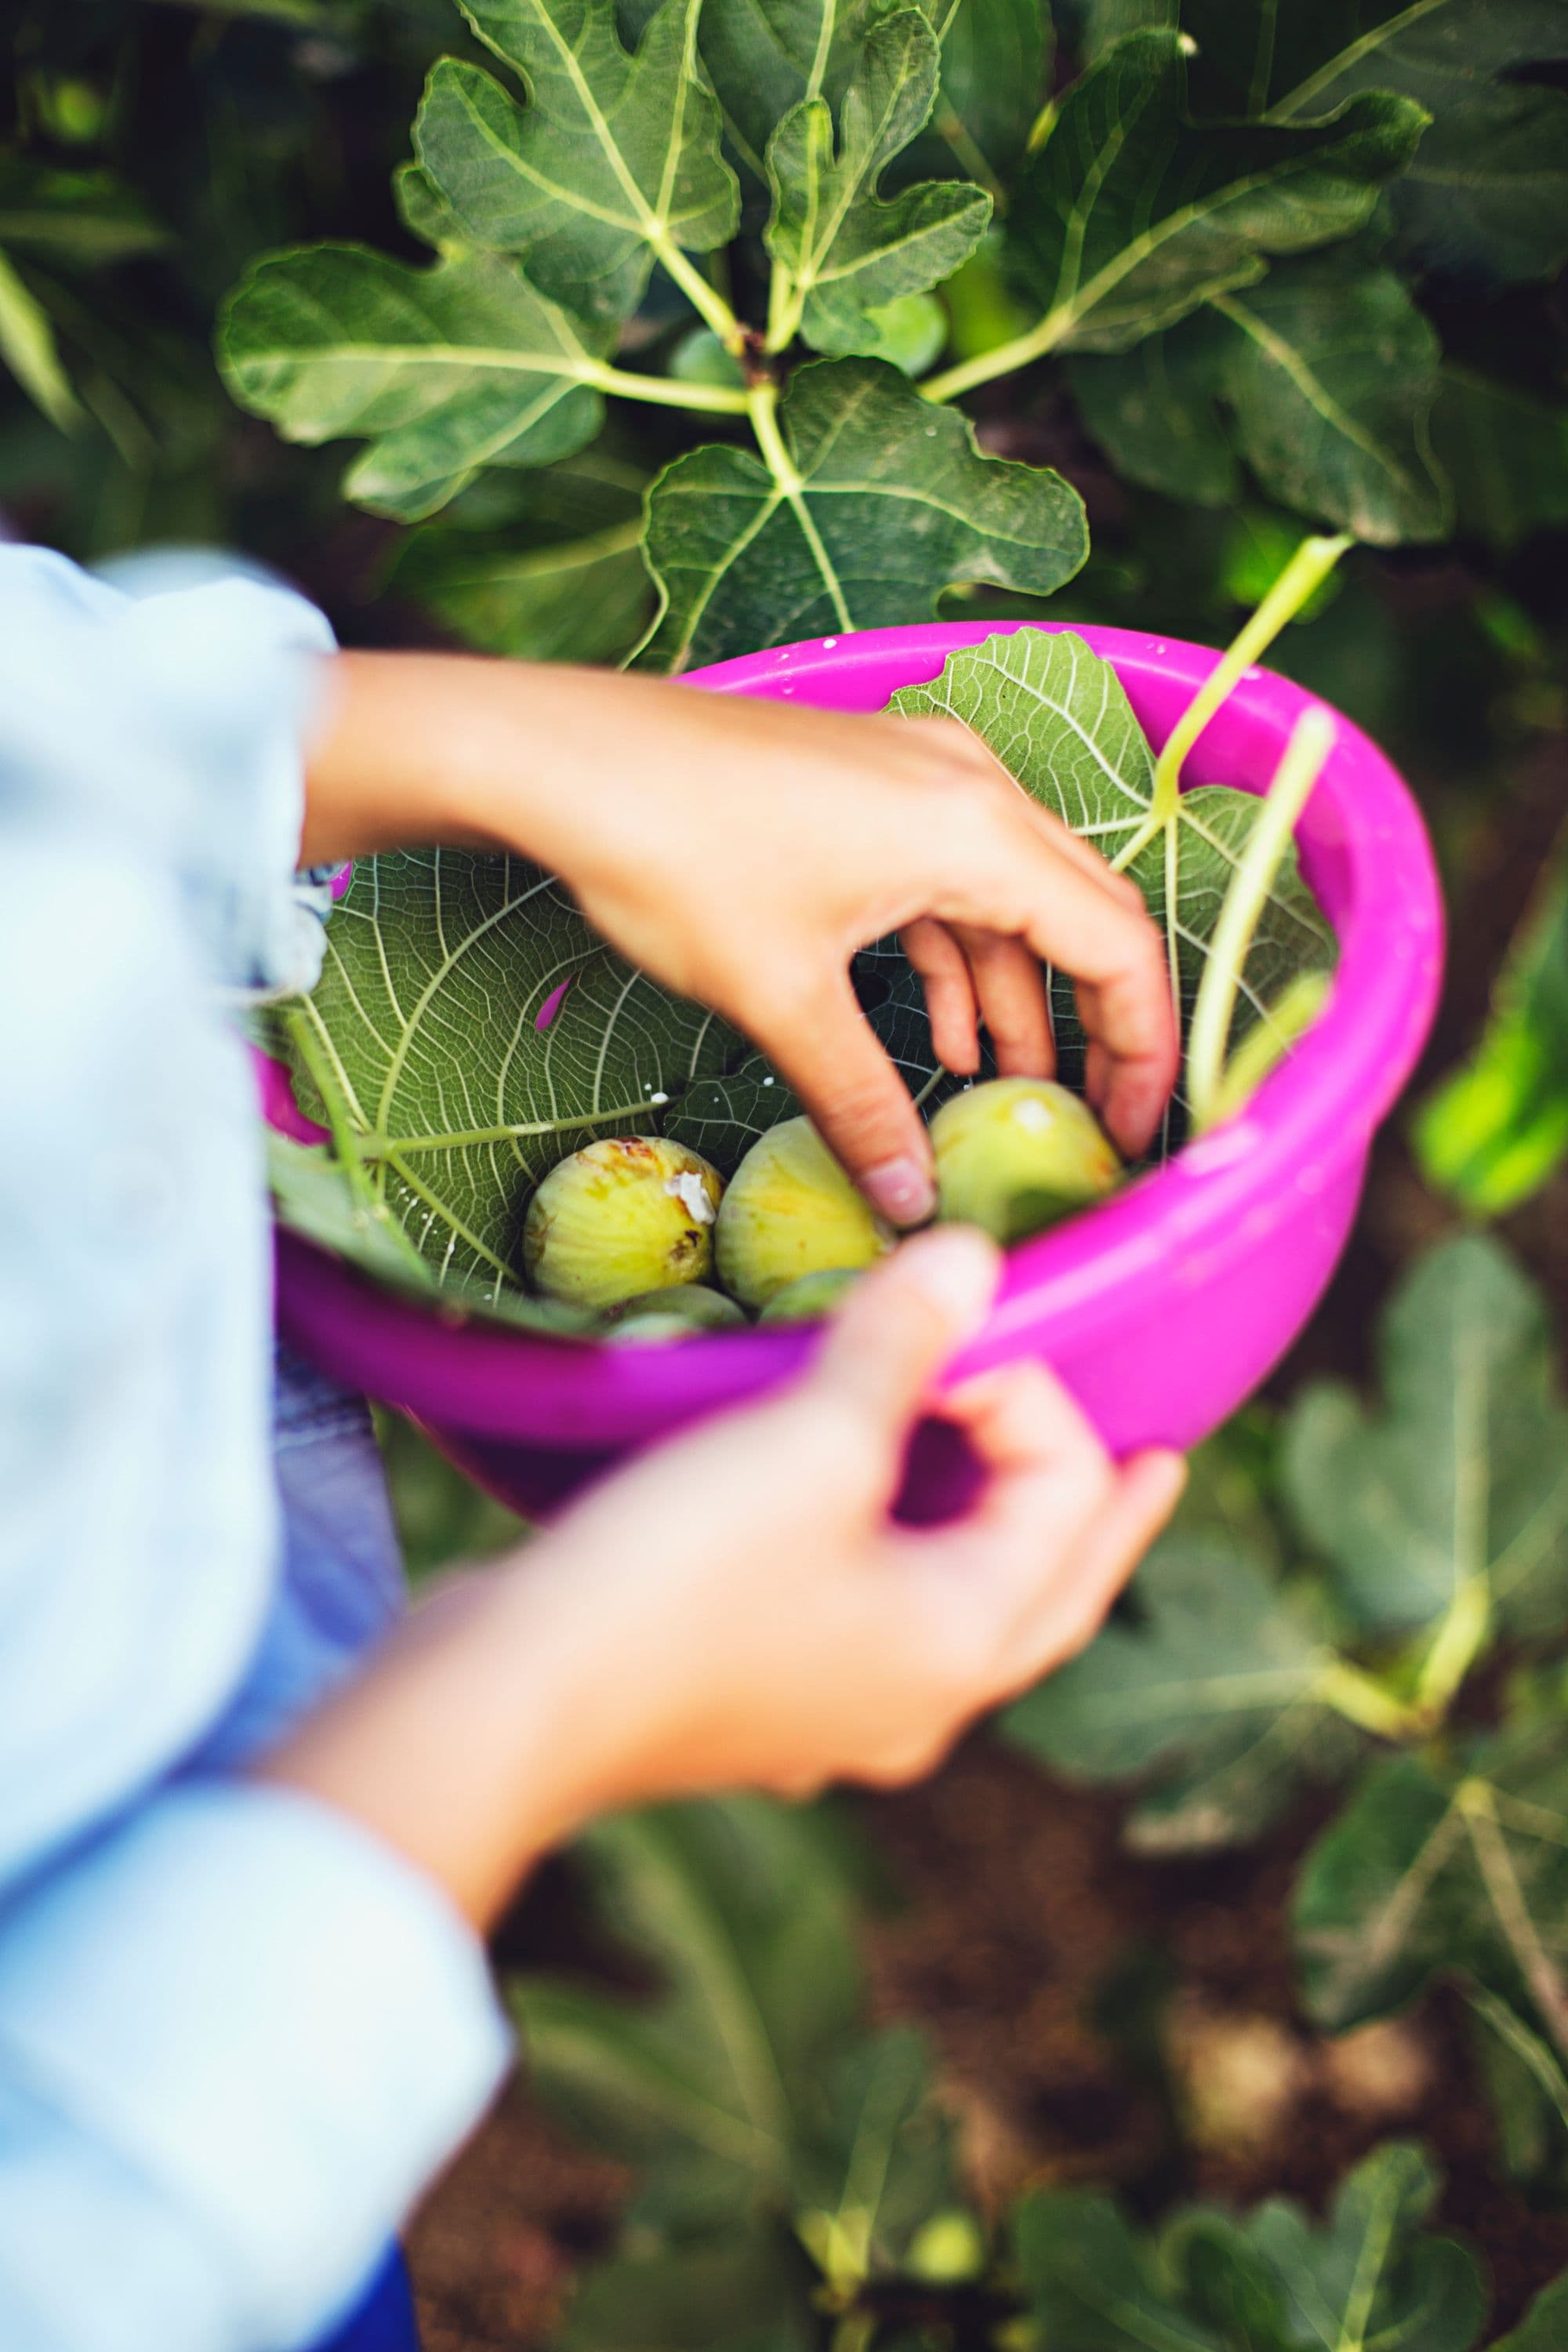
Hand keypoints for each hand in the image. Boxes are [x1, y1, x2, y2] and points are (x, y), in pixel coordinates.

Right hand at [257, 1230, 1184, 1925]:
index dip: (1024, 1388)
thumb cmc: (682, 1577)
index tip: (946, 1329)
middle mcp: (919, 1696)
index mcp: (963, 1643)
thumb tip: (977, 1259)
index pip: (1063, 1496)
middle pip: (1051, 1593)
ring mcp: (836, 1707)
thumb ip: (904, 1346)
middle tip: (1163, 1466)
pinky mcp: (759, 1689)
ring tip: (1025, 1478)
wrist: (514, 1701)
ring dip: (1003, 1535)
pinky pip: (878, 1610)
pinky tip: (883, 1523)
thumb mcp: (809, 1444)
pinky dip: (911, 1551)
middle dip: (1104, 1520)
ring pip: (963, 1607)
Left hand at [302, 655, 1177, 1222]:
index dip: (1140, 1046)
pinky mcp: (871, 786)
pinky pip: (949, 881)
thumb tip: (909, 1199)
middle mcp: (971, 786)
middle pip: (1082, 916)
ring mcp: (921, 776)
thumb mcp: (781, 1000)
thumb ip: (862, 1102)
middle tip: (1091, 1122)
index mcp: (977, 829)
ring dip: (1014, 1001)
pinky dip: (954, 959)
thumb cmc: (674, 860)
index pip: (1115, 944)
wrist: (563, 757)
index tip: (1131, 1129)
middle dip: (1092, 1027)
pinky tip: (939, 1040)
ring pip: (1010, 902)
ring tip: (1000, 1099)